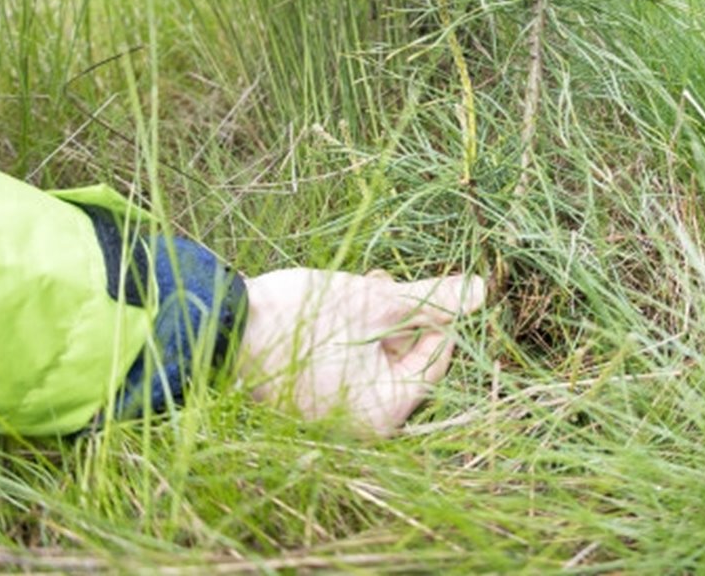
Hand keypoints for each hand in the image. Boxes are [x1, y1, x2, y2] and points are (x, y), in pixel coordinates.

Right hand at [237, 268, 484, 436]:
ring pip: (380, 359)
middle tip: (378, 280)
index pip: (436, 360)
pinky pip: (351, 368)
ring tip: (357, 288)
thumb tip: (482, 292)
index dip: (433, 317)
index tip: (413, 286)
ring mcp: (336, 417)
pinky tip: (340, 307)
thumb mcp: (377, 301)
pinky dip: (353, 338)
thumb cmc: (302, 317)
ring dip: (377, 321)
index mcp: (385, 411)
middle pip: (407, 361)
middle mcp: (363, 425)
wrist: (222, 328)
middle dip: (400, 317)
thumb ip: (432, 300)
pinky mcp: (312, 403)